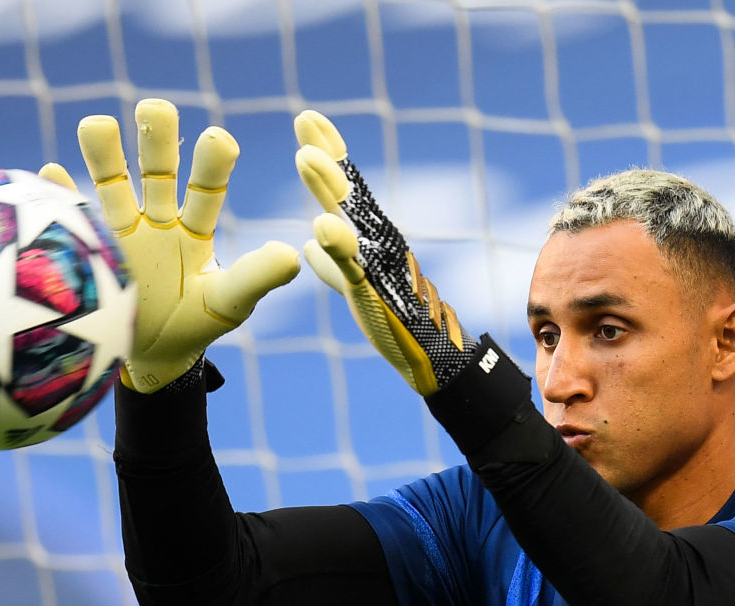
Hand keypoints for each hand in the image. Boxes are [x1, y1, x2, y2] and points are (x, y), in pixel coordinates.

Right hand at [42, 98, 299, 392]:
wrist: (153, 355)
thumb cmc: (196, 325)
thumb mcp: (228, 304)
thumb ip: (255, 278)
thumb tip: (292, 256)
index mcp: (194, 229)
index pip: (205, 189)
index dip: (211, 165)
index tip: (219, 139)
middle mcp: (156, 221)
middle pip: (156, 171)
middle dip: (157, 140)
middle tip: (157, 109)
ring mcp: (118, 234)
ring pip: (110, 186)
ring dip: (103, 155)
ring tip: (97, 124)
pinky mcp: (87, 251)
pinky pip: (70, 219)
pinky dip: (59, 199)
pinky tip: (49, 173)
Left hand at [292, 109, 471, 395]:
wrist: (430, 357)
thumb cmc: (396, 320)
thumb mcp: (355, 287)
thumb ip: (333, 265)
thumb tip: (309, 246)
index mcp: (369, 237)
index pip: (347, 188)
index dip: (330, 153)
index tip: (308, 119)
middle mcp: (378, 240)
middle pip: (348, 190)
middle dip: (327, 153)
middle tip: (305, 119)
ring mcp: (379, 262)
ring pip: (351, 218)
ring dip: (329, 187)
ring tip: (305, 157)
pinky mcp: (376, 291)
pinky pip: (355, 266)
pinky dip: (340, 245)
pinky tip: (319, 227)